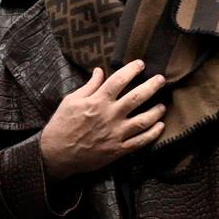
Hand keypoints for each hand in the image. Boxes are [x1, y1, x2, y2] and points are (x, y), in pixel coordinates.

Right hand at [39, 61, 166, 179]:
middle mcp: (110, 115)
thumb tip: (100, 71)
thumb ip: (89, 86)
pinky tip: (160, 126)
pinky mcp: (118, 150)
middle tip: (161, 80)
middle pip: (137, 97)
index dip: (132, 70)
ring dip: (156, 111)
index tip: (141, 64)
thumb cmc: (62, 125)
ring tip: (162, 105)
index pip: (119, 80)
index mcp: (97, 101)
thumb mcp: (71, 100)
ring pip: (143, 120)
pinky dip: (153, 134)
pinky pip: (140, 141)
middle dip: (152, 86)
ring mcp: (115, 134)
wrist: (56, 154)